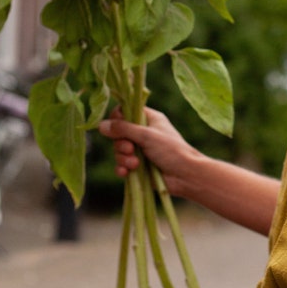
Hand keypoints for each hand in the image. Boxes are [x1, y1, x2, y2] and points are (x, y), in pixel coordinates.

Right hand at [99, 107, 279, 233]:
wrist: (186, 176)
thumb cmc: (171, 150)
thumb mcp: (147, 136)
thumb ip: (124, 129)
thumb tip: (101, 125)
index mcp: (149, 119)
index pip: (125, 112)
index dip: (117, 118)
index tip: (117, 125)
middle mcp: (143, 133)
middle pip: (118, 133)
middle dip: (121, 143)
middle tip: (131, 149)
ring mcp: (140, 150)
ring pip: (118, 151)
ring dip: (123, 158)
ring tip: (136, 164)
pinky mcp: (138, 167)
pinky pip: (121, 165)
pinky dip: (122, 168)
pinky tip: (127, 173)